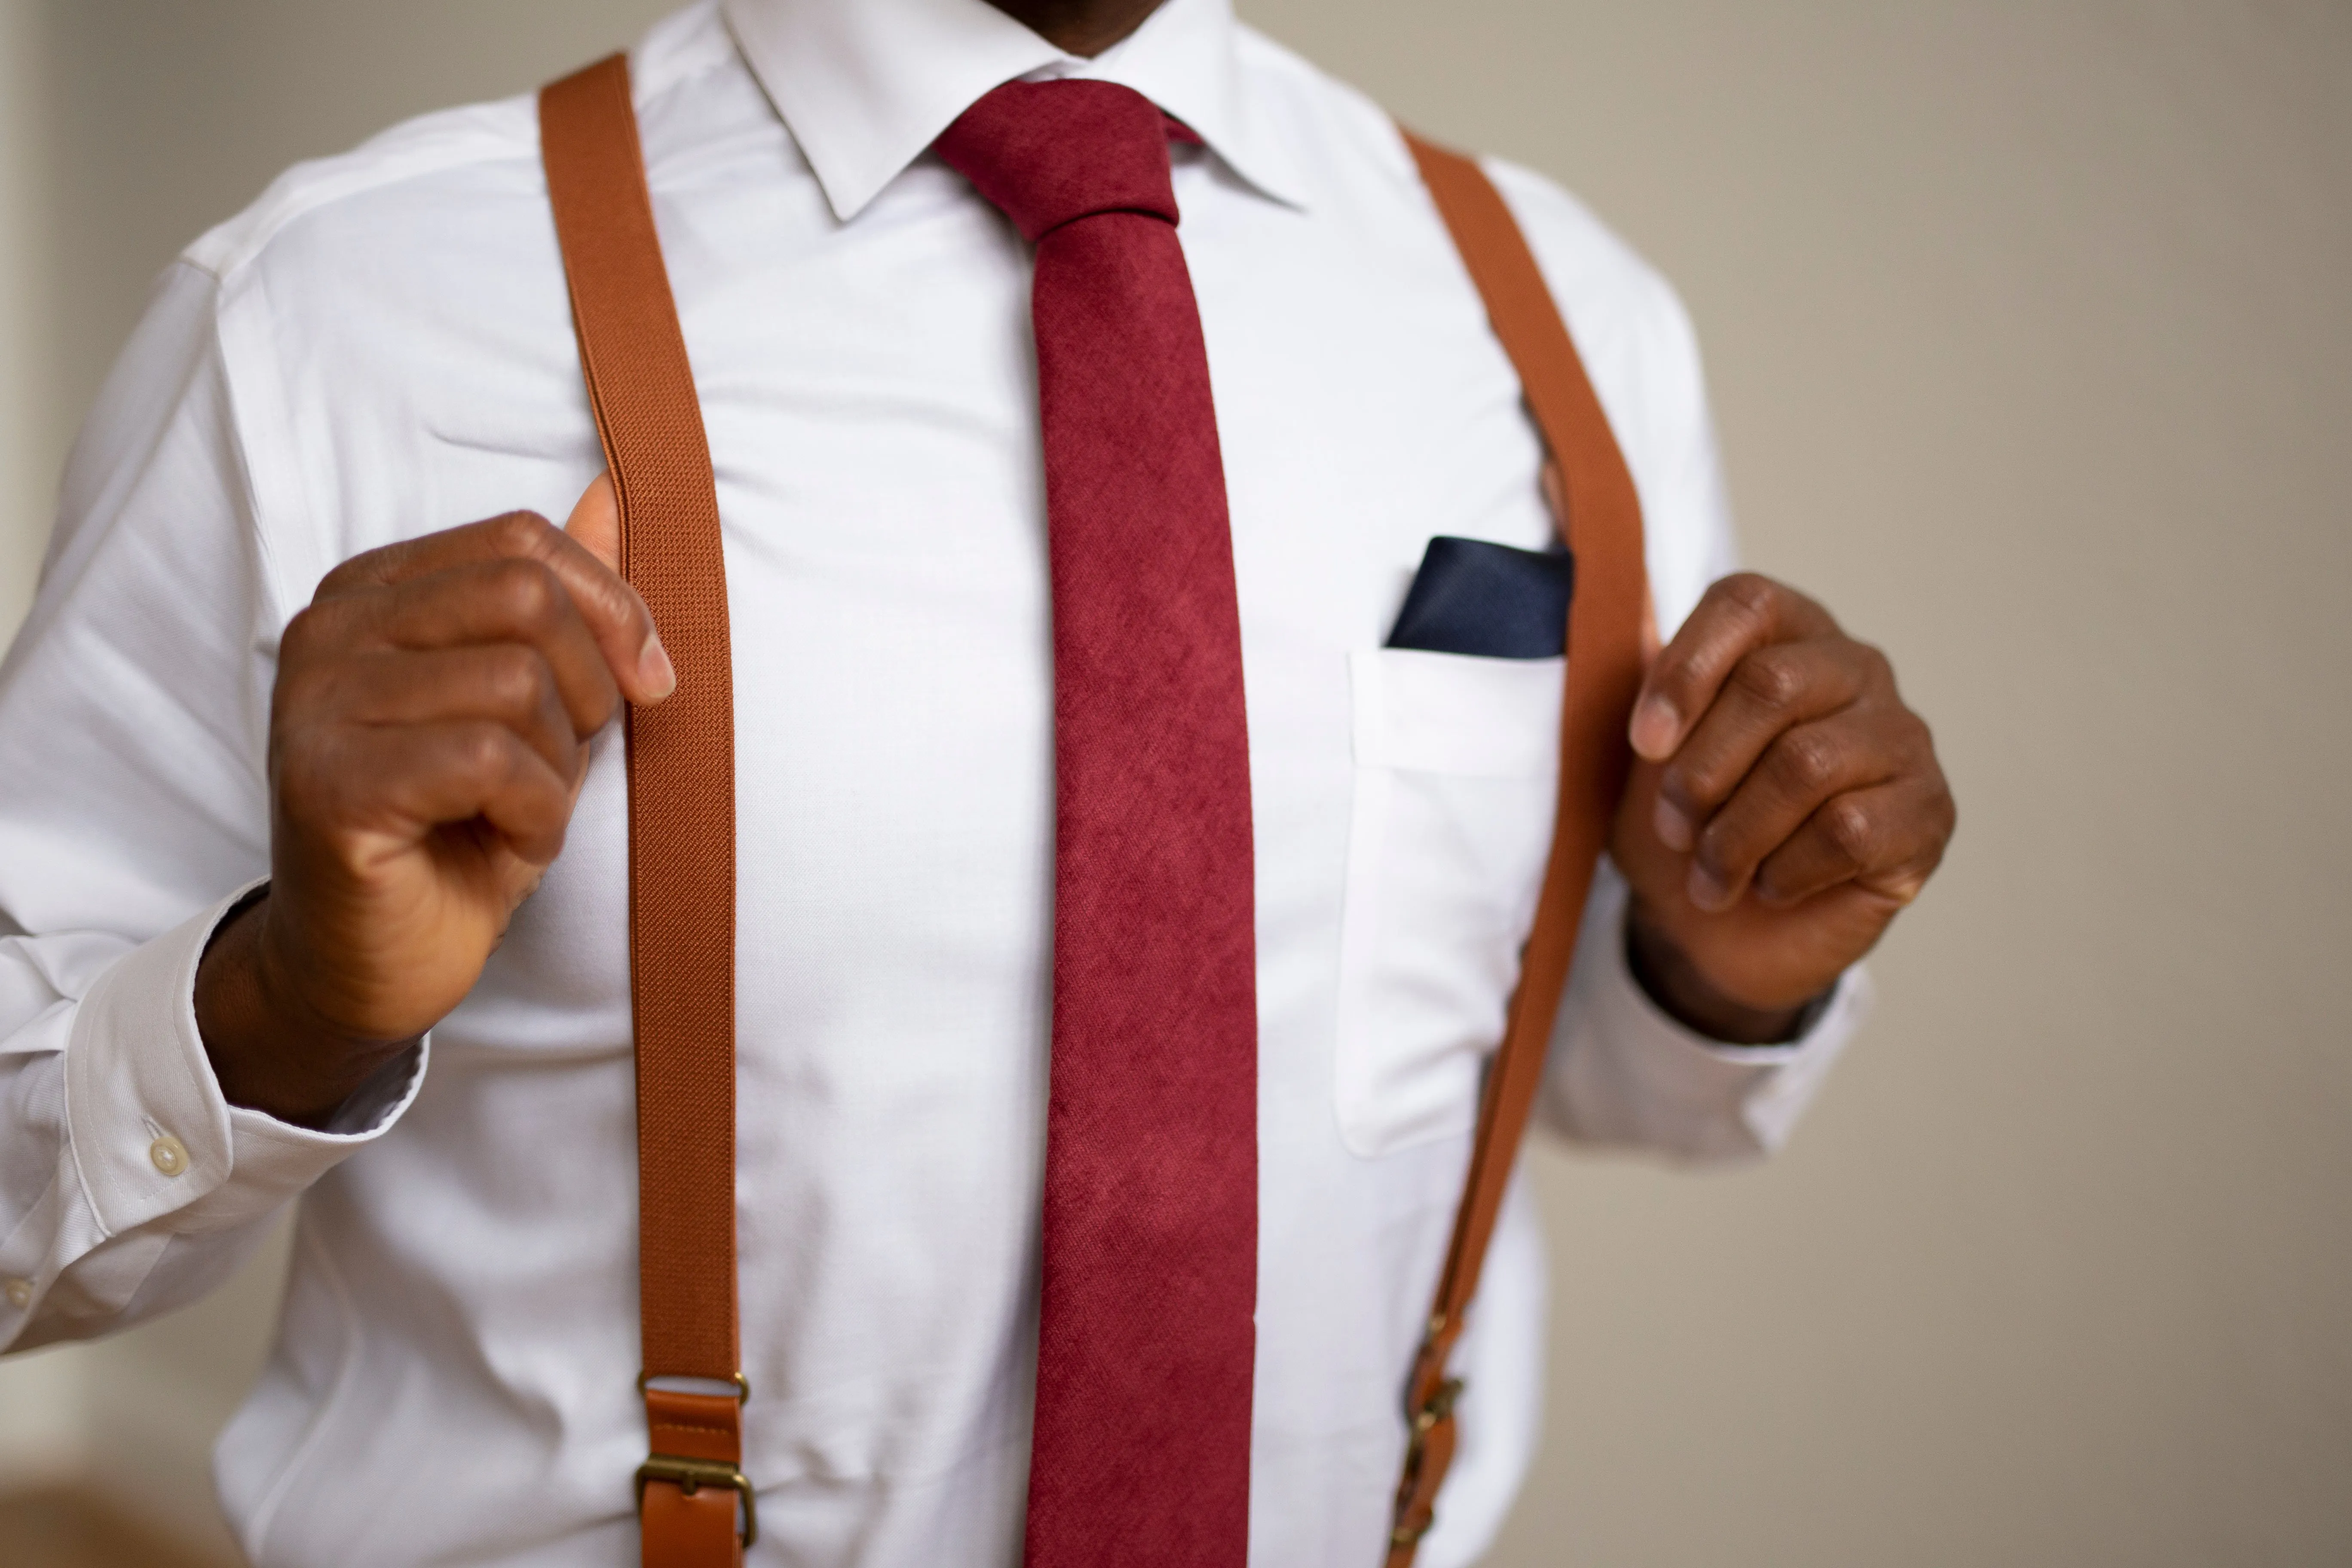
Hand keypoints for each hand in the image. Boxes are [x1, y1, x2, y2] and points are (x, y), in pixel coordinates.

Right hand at [195, 477, 664, 1124]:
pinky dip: (535, 813)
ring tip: (521, 810)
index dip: (611, 608)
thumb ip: (563, 600)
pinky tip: (506, 842)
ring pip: (517, 681)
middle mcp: (329, 630)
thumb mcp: (537, 703)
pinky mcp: (329, 782)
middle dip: (587, 688)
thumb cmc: (461, 829)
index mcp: (373, 591)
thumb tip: (614, 490)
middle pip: (525, 595)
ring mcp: (316, 703)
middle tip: (564, 762)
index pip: (521, 540)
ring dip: (558, 766)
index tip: (648, 684)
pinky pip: (490, 760)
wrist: (377, 962)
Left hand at [1608, 573, 1954, 1042]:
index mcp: (1787, 632)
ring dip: (1736, 835)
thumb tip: (1621, 619)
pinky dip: (1787, 870)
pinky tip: (1772, 885)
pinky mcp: (1928, 813)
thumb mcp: (1645, 757)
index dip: (1686, 672)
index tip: (1643, 746)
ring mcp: (1902, 738)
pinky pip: (1848, 830)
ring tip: (1711, 874)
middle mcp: (1856, 668)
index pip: (1745, 603)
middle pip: (1770, 685)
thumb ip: (1642, 688)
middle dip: (1701, 772)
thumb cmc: (1690, 823)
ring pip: (1806, 764)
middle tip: (1674, 830)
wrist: (1720, 932)